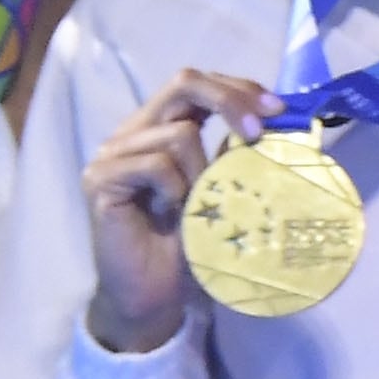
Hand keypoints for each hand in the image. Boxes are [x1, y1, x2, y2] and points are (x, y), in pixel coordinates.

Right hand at [82, 71, 279, 354]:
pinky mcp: (101, 180)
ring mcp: (113, 154)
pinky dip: (175, 190)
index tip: (277, 107)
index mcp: (159, 128)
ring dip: (202, 172)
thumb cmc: (184, 247)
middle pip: (183, 83)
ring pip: (177, 134)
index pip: (196, 83)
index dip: (237, 87)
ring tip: (197, 207)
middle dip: (229, 101)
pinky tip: (170, 214)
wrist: (151, 295)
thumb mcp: (221, 192)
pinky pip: (155, 165)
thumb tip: (275, 121)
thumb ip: (233, 155)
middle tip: (258, 131)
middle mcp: (133, 132)